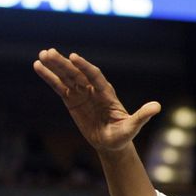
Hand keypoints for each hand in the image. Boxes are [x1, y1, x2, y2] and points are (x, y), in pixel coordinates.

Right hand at [33, 48, 160, 152]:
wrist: (111, 143)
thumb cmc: (123, 136)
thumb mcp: (132, 127)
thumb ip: (142, 116)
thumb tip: (157, 107)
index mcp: (107, 95)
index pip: (95, 77)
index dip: (84, 67)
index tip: (73, 57)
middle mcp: (94, 91)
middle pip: (77, 74)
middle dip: (64, 64)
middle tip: (49, 52)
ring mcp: (82, 94)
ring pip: (67, 77)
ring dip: (55, 66)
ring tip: (42, 55)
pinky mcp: (72, 100)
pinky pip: (59, 86)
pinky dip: (49, 77)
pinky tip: (38, 67)